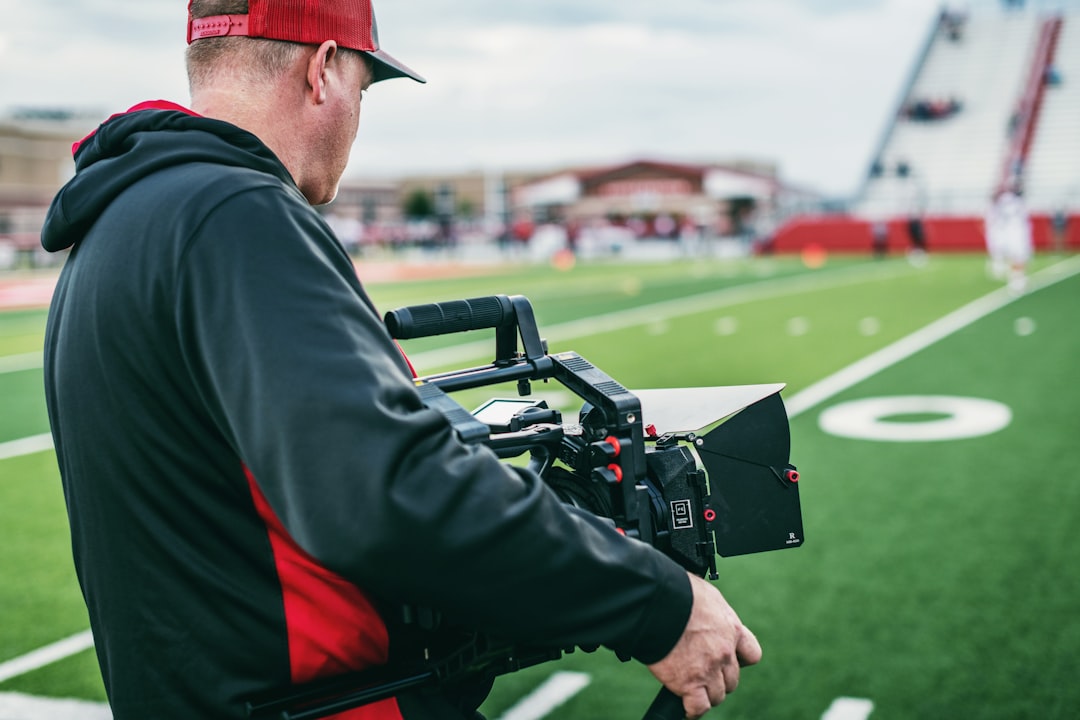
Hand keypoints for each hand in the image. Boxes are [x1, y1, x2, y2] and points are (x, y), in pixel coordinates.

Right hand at [646, 573, 761, 718]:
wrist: (658, 601)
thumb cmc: (677, 591)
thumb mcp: (707, 596)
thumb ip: (712, 613)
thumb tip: (705, 614)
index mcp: (732, 630)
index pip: (751, 655)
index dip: (739, 660)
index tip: (726, 659)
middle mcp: (725, 653)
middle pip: (732, 680)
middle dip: (719, 679)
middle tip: (701, 673)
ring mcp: (708, 670)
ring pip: (717, 695)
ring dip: (706, 694)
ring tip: (692, 689)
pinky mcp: (688, 683)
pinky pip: (698, 707)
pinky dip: (692, 710)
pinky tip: (686, 707)